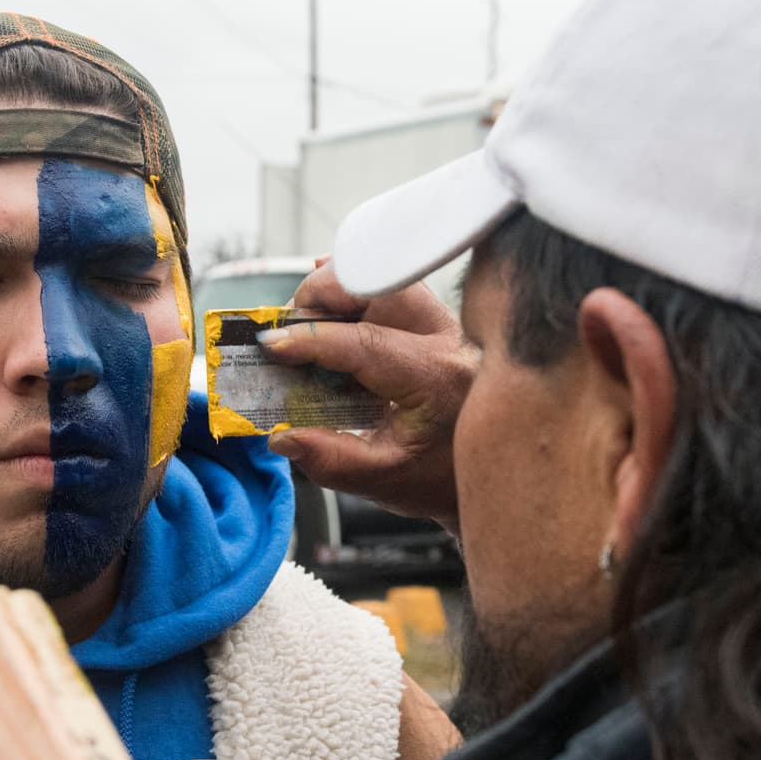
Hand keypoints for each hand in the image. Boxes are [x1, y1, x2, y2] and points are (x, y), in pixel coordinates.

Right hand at [259, 259, 474, 532]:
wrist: (489, 474)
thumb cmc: (441, 479)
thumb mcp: (383, 481)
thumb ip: (329, 460)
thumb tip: (280, 436)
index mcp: (436, 379)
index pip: (364, 341)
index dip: (309, 339)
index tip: (271, 344)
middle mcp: (450, 341)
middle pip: (379, 287)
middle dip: (323, 296)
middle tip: (291, 328)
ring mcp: (450, 325)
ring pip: (388, 278)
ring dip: (341, 291)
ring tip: (312, 323)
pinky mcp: (441, 322)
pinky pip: (399, 287)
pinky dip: (361, 288)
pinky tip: (335, 304)